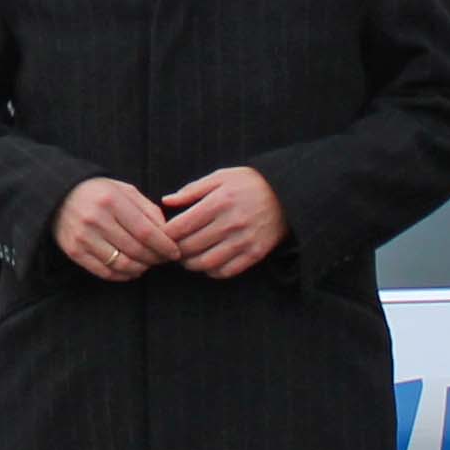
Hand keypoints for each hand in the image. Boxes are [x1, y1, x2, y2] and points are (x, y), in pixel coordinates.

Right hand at [53, 178, 179, 282]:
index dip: (164, 246)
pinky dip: (123, 275)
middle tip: (163, 259)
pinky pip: (105, 272)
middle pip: (136, 250)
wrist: (57, 195)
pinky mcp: (74, 251)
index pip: (146, 231)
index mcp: (111, 200)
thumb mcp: (124, 190)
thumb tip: (167, 232)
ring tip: (147, 264)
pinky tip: (131, 270)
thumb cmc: (98, 192)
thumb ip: (148, 209)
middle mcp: (96, 219)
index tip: (175, 252)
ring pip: (122, 264)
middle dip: (155, 258)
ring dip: (140, 268)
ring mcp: (83, 237)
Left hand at [162, 166, 288, 278]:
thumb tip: (166, 201)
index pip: (180, 227)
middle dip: (174, 251)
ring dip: (190, 264)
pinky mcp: (255, 253)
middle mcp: (230, 223)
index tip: (161, 235)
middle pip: (189, 248)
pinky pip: (226, 271)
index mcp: (218, 202)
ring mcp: (244, 241)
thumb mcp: (221, 177)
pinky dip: (212, 271)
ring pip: (205, 263)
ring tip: (187, 258)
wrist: (288, 193)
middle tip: (171, 249)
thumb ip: (192, 190)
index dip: (165, 235)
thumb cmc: (249, 183)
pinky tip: (208, 263)